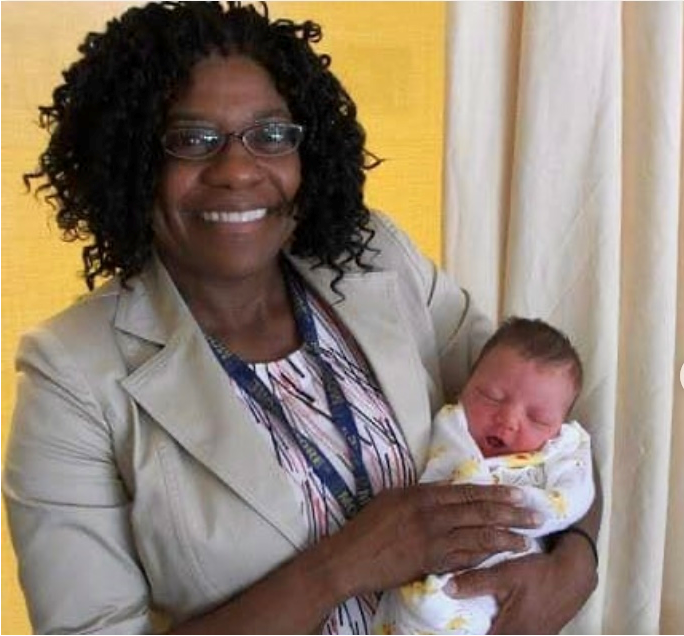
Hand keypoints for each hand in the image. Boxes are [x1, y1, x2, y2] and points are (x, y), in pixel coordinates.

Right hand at [317, 483, 537, 599]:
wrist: (351, 558)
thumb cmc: (368, 525)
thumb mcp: (393, 498)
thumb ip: (423, 494)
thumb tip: (449, 488)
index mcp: (423, 495)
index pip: (468, 492)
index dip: (496, 494)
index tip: (518, 494)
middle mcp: (432, 514)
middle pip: (480, 512)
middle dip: (512, 514)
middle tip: (536, 515)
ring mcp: (433, 540)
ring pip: (479, 536)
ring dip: (507, 538)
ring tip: (528, 540)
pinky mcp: (431, 563)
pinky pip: (466, 558)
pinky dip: (486, 556)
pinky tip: (501, 555)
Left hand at [444, 538, 597, 634]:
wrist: (575, 572)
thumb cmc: (539, 573)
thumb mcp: (505, 574)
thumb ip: (475, 583)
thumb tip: (446, 589)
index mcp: (511, 631)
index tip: (445, 633)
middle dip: (476, 633)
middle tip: (454, 627)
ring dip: (489, 630)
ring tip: (474, 623)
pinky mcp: (539, 632)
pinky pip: (514, 635)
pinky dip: (501, 629)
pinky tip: (493, 619)